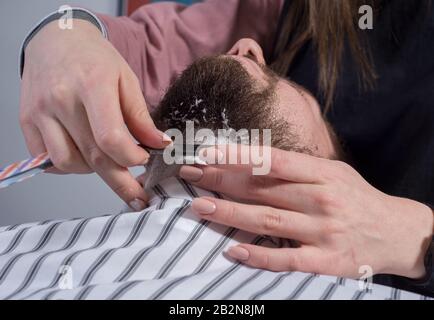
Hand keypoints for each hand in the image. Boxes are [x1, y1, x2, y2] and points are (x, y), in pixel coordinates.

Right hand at [20, 20, 170, 209]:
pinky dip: (68, 165)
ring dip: (92, 171)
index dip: (131, 158)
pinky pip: (46, 159)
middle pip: (93, 157)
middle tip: (137, 196)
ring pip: (68, 163)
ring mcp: (40, 112)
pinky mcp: (26, 121)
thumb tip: (159, 144)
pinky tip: (82, 156)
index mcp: (92, 85)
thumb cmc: (95, 58)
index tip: (144, 160)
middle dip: (120, 182)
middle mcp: (61, 100)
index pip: (111, 138)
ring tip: (106, 160)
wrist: (56, 40)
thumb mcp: (126, 79)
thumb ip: (140, 115)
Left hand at [180, 145, 433, 278]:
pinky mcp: (325, 261)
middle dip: (222, 181)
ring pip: (267, 221)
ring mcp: (322, 232)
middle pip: (262, 190)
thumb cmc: (358, 198)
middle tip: (191, 176)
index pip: (273, 161)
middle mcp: (321, 200)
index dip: (238, 156)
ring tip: (199, 207)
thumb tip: (255, 159)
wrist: (397, 232)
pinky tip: (232, 250)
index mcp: (322, 174)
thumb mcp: (334, 172)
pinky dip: (258, 256)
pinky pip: (286, 259)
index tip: (208, 153)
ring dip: (230, 215)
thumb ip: (299, 168)